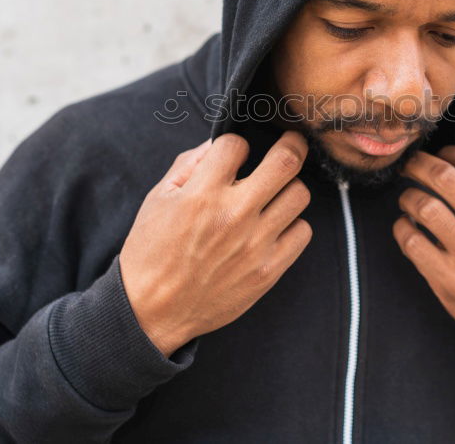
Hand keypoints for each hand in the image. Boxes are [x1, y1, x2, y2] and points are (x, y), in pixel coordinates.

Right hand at [120, 130, 312, 355]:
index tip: (235, 155)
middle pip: (286, 161)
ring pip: (300, 195)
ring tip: (275, 194)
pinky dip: (292, 225)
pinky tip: (274, 227)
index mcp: (202, 194)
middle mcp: (234, 215)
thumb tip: (217, 144)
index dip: (236, 145)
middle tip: (291, 143)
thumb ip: (188, 165)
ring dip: (289, 188)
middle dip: (292, 144)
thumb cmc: (152, 252)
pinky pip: (302, 232)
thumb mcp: (158, 199)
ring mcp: (255, 244)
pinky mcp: (269, 270)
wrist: (152, 310)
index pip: (237, 144)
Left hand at [393, 145, 454, 333]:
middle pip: (444, 177)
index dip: (451, 152)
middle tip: (410, 164)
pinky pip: (412, 242)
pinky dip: (402, 228)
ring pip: (424, 206)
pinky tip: (406, 227)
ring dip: (408, 197)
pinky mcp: (449, 280)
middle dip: (419, 164)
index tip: (441, 155)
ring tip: (408, 199)